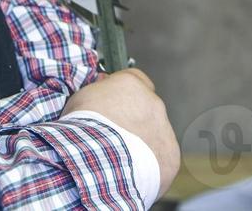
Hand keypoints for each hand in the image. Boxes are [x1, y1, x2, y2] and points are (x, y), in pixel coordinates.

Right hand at [63, 68, 180, 197]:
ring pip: (156, 135)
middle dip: (134, 120)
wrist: (95, 162)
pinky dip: (150, 166)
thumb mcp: (80, 99)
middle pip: (147, 108)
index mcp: (131, 85)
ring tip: (120, 159)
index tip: (114, 102)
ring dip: (143, 143)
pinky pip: (162, 160)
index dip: (124, 93)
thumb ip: (98, 92)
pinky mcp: (170, 157)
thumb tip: (102, 88)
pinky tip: (132, 172)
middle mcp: (153, 103)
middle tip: (114, 135)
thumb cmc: (83, 129)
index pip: (134, 79)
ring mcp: (165, 130)